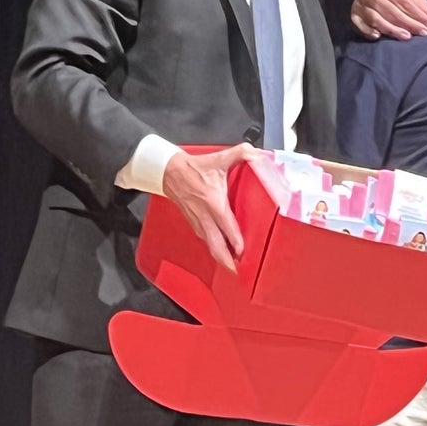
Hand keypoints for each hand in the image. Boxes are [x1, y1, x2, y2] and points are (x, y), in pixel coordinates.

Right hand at [161, 143, 252, 270]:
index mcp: (213, 202)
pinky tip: (221, 253)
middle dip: (226, 261)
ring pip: (210, 245)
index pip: (226, 226)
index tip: (243, 251)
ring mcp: (198, 222)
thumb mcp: (219, 159)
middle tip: (238, 272)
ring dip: (220, 257)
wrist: (169, 172)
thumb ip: (241, 153)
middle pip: (215, 245)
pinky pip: (205, 239)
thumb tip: (257, 153)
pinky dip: (214, 248)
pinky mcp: (194, 223)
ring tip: (233, 268)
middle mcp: (205, 216)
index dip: (235, 241)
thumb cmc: (194, 168)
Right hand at [351, 0, 426, 40]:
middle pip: (392, 12)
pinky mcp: (354, 12)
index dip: (417, 15)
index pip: (404, 2)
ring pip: (377, 19)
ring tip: (406, 37)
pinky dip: (367, 31)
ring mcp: (362, 3)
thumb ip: (421, 2)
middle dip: (409, 24)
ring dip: (392, 30)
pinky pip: (359, 24)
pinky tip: (378, 36)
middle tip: (422, 33)